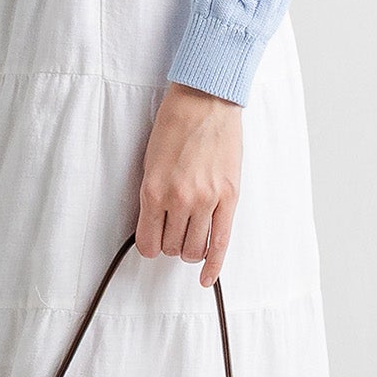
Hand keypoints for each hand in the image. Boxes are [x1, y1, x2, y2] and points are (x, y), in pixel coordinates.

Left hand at [135, 82, 242, 286]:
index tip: (154, 241)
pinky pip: (220, 244)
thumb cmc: (176, 124)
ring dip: (191, 248)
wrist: (205, 98)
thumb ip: (153, 197)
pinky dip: (213, 266)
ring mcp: (206, 200)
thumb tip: (155, 228)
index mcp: (154, 190)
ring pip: (194, 249)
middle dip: (172, 243)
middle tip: (175, 228)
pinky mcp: (229, 198)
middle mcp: (179, 199)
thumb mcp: (150, 162)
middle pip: (172, 248)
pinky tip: (207, 279)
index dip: (150, 245)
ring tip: (191, 234)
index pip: (148, 243)